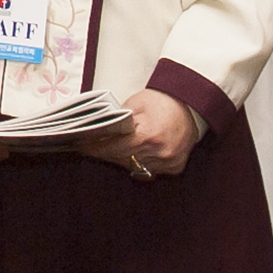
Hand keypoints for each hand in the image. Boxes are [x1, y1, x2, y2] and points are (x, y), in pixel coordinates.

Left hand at [76, 87, 198, 179]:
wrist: (191, 105)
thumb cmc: (162, 101)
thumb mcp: (136, 104)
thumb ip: (118, 121)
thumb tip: (98, 132)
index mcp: (148, 136)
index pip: (113, 148)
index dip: (95, 148)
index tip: (82, 147)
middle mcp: (159, 153)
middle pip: (122, 159)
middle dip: (106, 152)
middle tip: (93, 146)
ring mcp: (168, 162)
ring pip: (135, 167)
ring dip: (123, 158)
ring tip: (115, 147)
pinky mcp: (175, 168)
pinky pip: (150, 171)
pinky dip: (141, 163)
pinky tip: (136, 152)